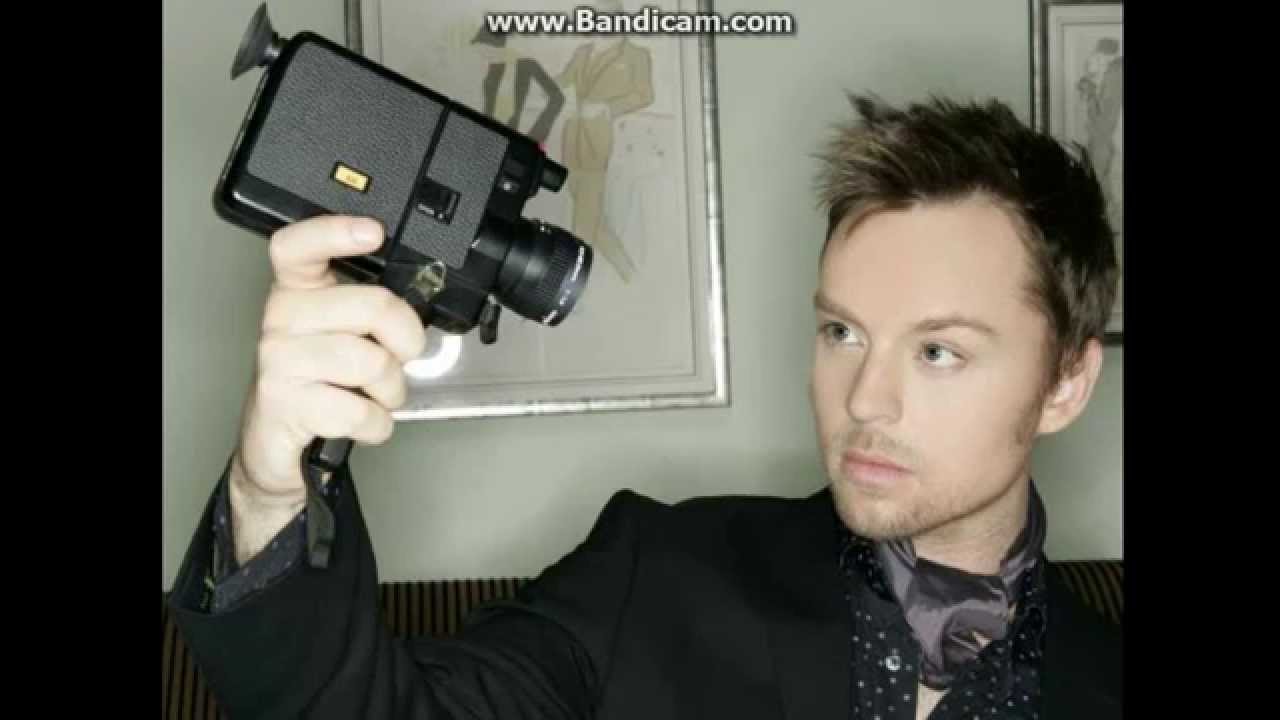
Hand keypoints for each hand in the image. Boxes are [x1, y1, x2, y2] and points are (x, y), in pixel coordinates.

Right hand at [231, 215, 426, 522]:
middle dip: (407, 338)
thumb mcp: (343, 334)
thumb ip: (371, 310)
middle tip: (403, 355)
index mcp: (299, 291)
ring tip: (377, 394)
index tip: (372, 231)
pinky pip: (359, 411)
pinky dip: (377, 424)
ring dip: (391, 388)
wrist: (276, 441)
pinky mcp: (284, 403)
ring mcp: (279, 360)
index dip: (334, 232)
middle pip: (371, 306)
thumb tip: (421, 295)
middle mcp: (283, 318)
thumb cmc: (320, 382)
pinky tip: (364, 421)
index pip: (298, 247)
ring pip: (370, 362)